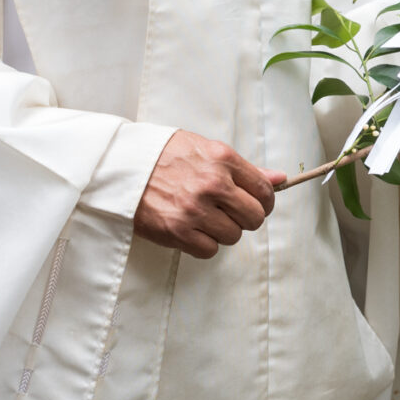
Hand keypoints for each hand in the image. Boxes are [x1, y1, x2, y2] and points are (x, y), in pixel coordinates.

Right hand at [133, 130, 282, 258]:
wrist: (121, 166)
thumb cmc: (163, 155)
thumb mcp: (205, 149)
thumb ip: (244, 168)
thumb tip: (278, 178)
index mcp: (222, 160)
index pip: (264, 189)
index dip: (263, 201)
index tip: (255, 203)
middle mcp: (212, 184)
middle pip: (254, 217)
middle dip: (246, 218)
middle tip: (230, 213)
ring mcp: (195, 210)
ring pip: (233, 236)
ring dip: (223, 231)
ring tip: (205, 218)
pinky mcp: (177, 232)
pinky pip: (210, 250)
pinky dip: (204, 244)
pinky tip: (193, 229)